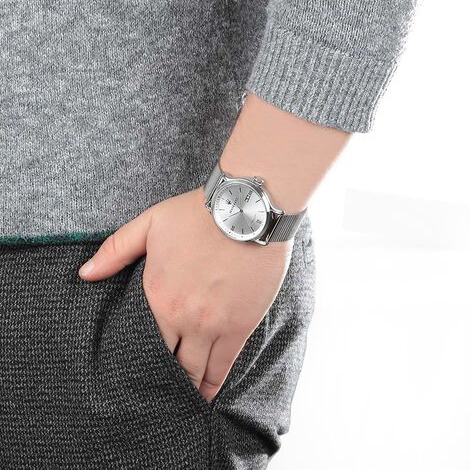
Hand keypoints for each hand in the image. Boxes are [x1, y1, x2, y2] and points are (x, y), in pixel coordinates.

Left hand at [78, 186, 293, 401]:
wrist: (246, 211)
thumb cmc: (197, 215)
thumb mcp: (149, 224)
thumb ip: (115, 251)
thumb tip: (85, 274)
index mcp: (157, 296)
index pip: (141, 343)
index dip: (136, 362)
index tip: (133, 374)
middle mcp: (183, 318)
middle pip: (168, 362)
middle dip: (160, 380)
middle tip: (154, 394)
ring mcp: (213, 325)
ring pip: (196, 370)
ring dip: (186, 388)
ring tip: (180, 399)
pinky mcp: (240, 326)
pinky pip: (225, 366)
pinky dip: (214, 384)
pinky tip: (207, 395)